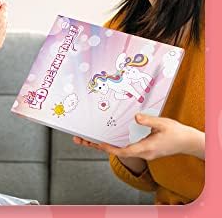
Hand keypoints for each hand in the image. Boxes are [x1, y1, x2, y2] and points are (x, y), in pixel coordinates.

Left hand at [74, 114, 204, 160]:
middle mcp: (142, 152)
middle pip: (116, 151)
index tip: (97, 144)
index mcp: (145, 148)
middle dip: (98, 146)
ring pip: (120, 149)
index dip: (109, 148)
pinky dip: (114, 142)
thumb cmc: (176, 133)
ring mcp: (143, 151)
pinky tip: (107, 137)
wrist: (188, 142)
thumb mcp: (162, 124)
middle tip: (80, 140)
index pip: (123, 151)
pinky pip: (126, 146)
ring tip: (86, 139)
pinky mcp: (144, 148)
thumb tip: (135, 117)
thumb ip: (149, 121)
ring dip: (103, 144)